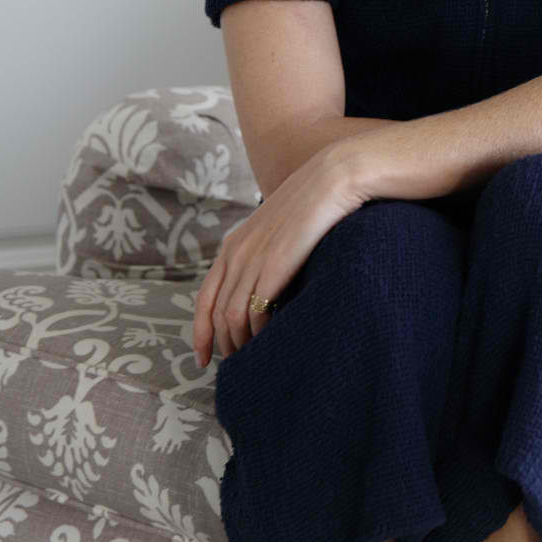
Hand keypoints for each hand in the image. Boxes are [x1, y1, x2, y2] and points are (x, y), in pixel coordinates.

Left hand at [191, 139, 372, 367]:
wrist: (340, 175)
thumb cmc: (320, 203)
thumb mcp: (283, 228)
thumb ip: (270, 253)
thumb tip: (271, 287)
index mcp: (235, 242)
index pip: (205, 296)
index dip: (201, 331)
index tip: (203, 356)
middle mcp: (237, 251)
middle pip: (214, 312)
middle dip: (220, 344)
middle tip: (234, 366)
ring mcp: (254, 257)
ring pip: (230, 316)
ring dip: (239, 343)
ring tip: (253, 360)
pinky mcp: (275, 264)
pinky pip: (253, 310)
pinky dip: (258, 333)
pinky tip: (271, 341)